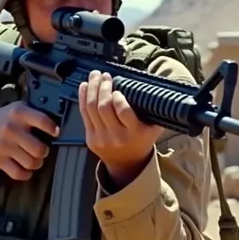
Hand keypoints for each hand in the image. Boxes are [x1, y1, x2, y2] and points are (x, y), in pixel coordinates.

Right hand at [0, 102, 58, 180]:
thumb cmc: (8, 120)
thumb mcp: (20, 108)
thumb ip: (36, 114)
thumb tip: (58, 126)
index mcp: (19, 113)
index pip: (42, 121)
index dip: (53, 129)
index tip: (55, 132)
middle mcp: (11, 129)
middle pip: (39, 149)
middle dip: (44, 151)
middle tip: (42, 150)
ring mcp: (4, 146)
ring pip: (31, 163)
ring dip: (37, 163)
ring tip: (35, 159)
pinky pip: (18, 173)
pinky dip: (26, 174)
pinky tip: (26, 168)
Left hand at [79, 70, 163, 185]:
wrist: (127, 164)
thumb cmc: (142, 139)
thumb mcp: (153, 127)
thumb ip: (153, 109)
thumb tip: (155, 84)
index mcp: (134, 133)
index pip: (123, 111)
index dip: (118, 97)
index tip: (118, 89)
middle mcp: (116, 136)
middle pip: (104, 107)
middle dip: (102, 87)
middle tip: (104, 75)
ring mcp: (101, 138)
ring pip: (91, 108)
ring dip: (92, 89)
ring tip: (95, 76)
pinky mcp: (90, 138)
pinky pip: (84, 114)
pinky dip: (83, 98)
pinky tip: (85, 86)